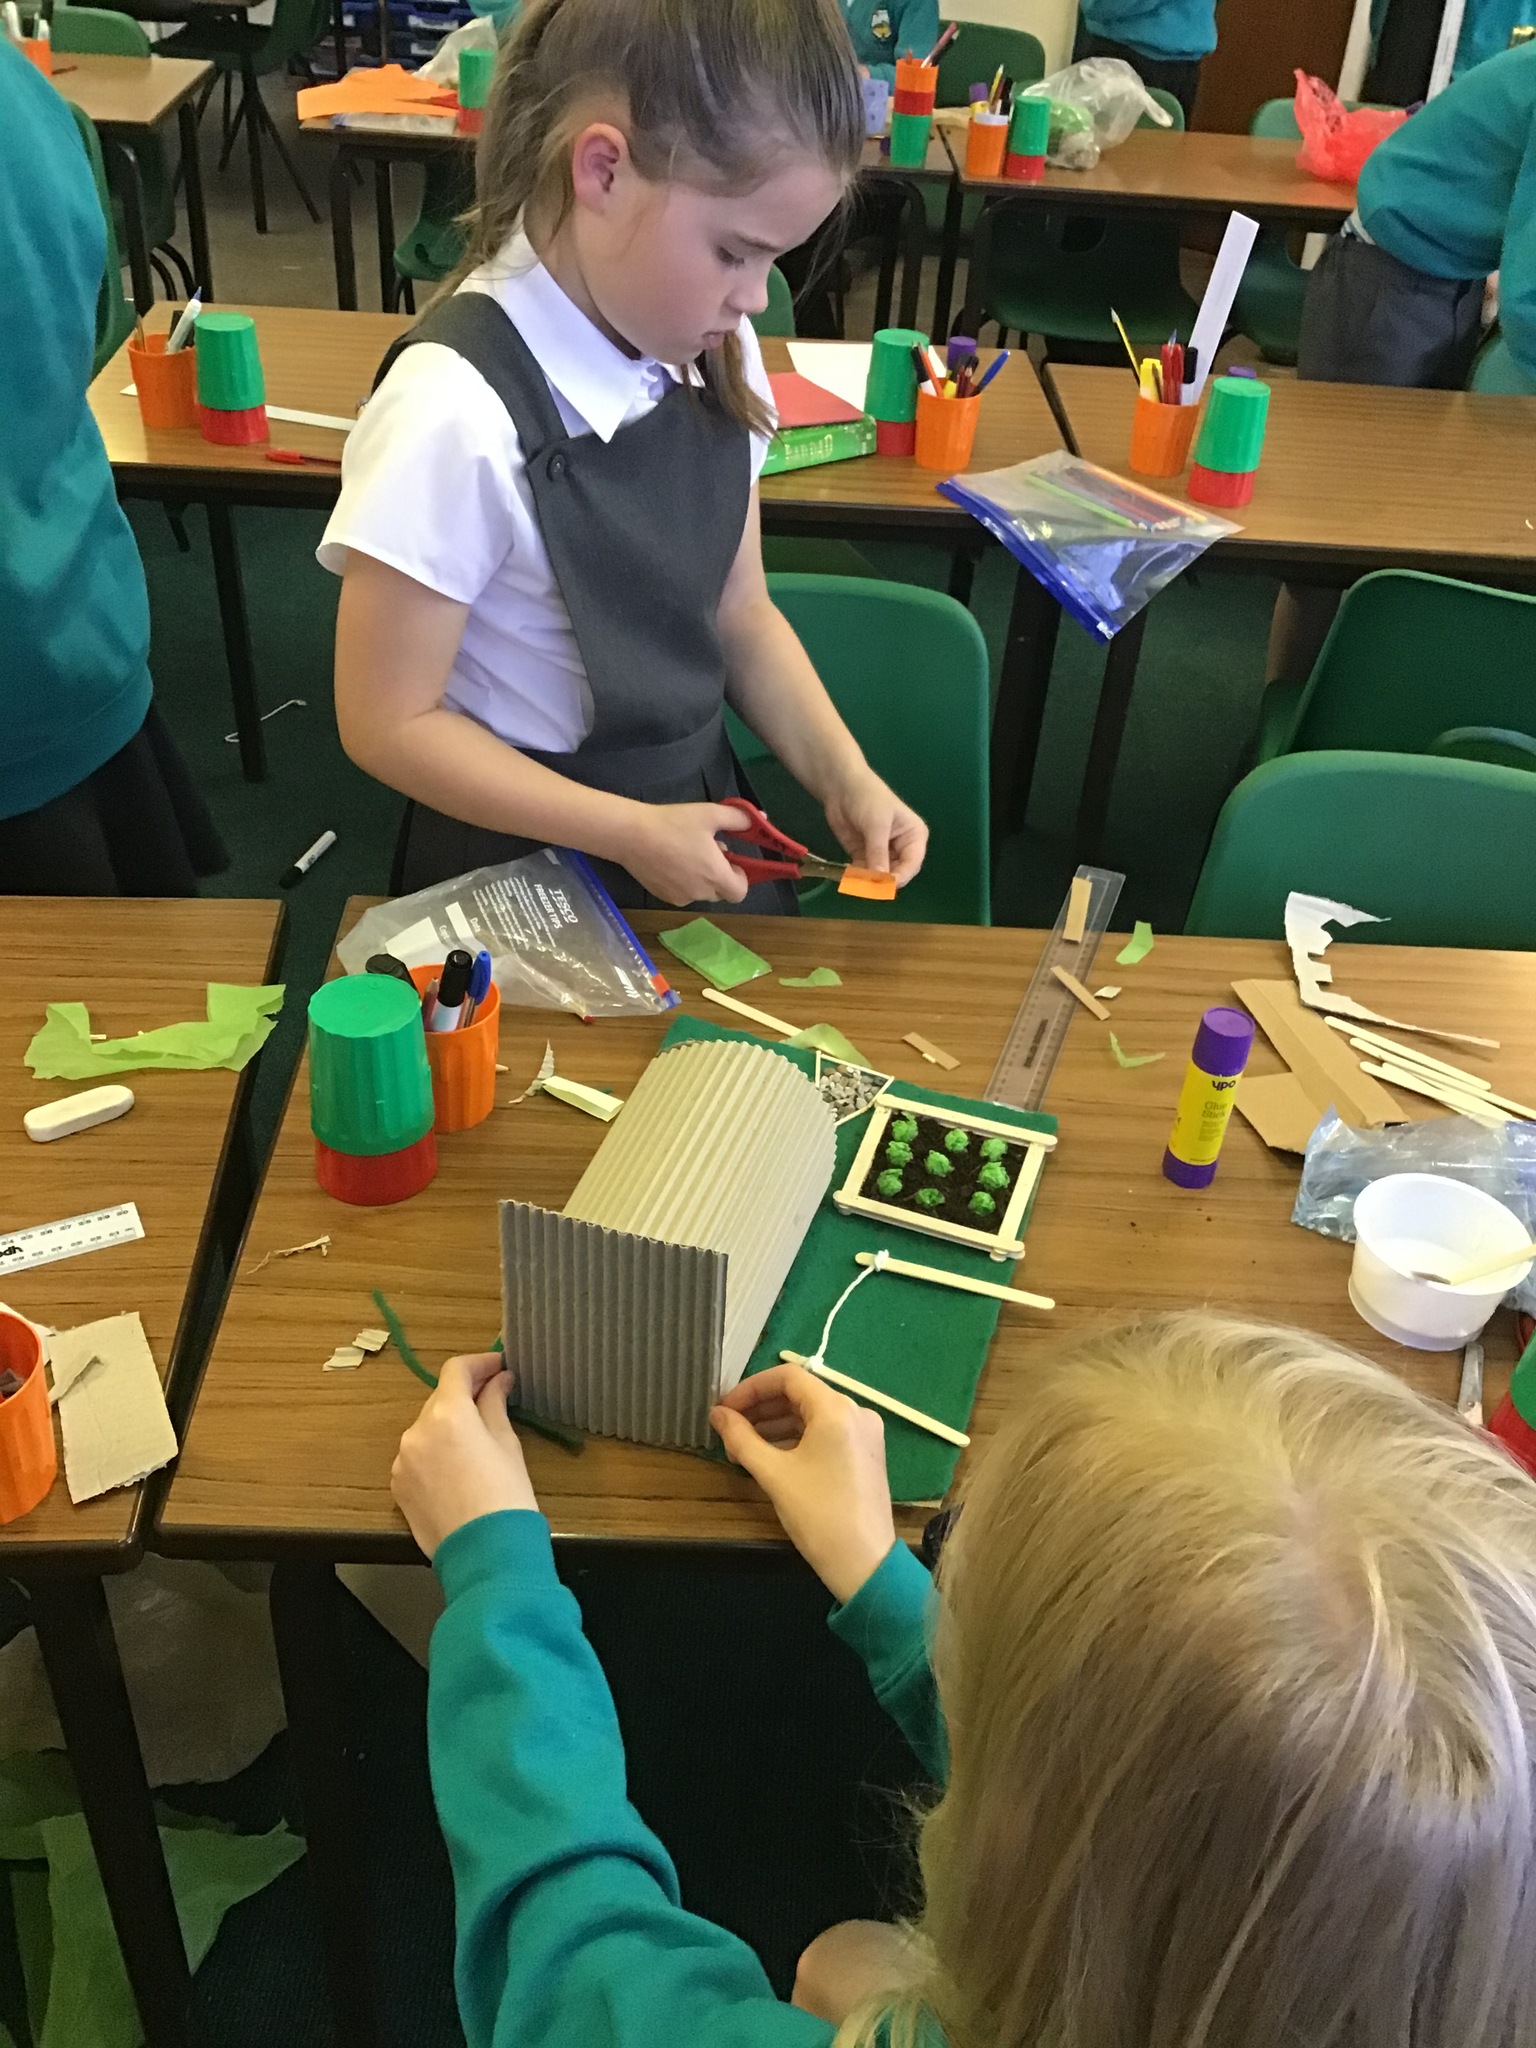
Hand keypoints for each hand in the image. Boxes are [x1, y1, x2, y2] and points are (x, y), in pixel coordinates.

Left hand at [392, 1352, 538, 1559]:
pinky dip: (433, 1452)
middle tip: (494, 1398)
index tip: (499, 1366)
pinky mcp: (397, 1487)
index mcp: (448, 1415)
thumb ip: (495, 1404)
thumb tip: (498, 1380)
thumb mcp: (507, 1444)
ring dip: (448, 1425)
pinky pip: (416, 1457)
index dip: (479, 1363)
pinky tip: (456, 1469)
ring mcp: (402, 1460)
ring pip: (426, 1429)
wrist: (485, 1554)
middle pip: (439, 1399)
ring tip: (476, 1441)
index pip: (456, 1370)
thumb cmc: (507, 1497)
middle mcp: (417, 1431)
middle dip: (464, 1396)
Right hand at [623, 802, 751, 906]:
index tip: (732, 861)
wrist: (631, 835)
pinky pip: (682, 893)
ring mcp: (680, 897)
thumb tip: (758, 820)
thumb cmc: (673, 824)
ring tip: (687, 853)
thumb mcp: (710, 814)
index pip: (740, 892)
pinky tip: (671, 860)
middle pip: (721, 892)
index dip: (741, 878)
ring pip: (701, 892)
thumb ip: (738, 818)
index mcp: (715, 876)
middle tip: (709, 852)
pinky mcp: (663, 896)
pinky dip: (683, 881)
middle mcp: (700, 892)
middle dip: (721, 876)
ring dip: (702, 879)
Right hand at [711, 1365, 894, 1603]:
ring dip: (776, 1425)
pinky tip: (770, 1455)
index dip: (751, 1388)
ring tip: (742, 1446)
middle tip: (728, 1428)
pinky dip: (797, 1438)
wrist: (864, 1562)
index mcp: (836, 1409)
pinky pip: (826, 1432)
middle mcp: (856, 1411)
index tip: (724, 1409)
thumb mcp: (773, 1474)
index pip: (788, 1377)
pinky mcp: (865, 1452)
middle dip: (761, 1408)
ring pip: (812, 1414)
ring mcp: (865, 1432)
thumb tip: (717, 1415)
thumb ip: (741, 1438)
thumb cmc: (817, 1514)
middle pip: (800, 1394)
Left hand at [823, 770, 927, 885]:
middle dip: (883, 881)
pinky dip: (856, 876)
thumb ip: (879, 853)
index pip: (912, 864)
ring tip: (854, 880)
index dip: (900, 877)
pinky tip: (848, 876)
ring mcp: (882, 853)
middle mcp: (901, 848)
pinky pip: (863, 872)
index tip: (884, 885)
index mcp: (914, 837)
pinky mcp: (863, 855)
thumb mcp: (876, 825)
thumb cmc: (868, 798)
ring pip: (879, 876)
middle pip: (897, 874)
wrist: (841, 786)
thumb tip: (881, 880)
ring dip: (868, 881)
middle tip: (866, 885)